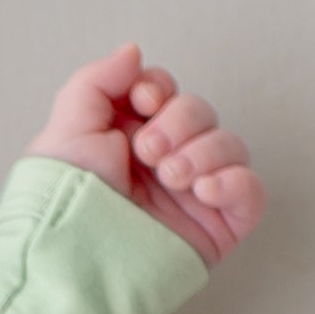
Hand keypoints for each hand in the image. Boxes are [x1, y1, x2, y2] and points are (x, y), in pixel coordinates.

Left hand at [22, 45, 259, 268]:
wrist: (75, 260)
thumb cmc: (63, 203)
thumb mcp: (67, 129)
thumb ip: (98, 81)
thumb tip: (133, 53)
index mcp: (127, 139)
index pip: (164, 93)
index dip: (159, 88)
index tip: (142, 101)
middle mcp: (161, 164)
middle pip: (199, 112)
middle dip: (178, 121)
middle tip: (148, 152)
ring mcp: (191, 195)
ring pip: (229, 145)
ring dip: (202, 151)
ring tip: (170, 177)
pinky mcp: (216, 226)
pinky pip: (250, 190)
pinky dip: (233, 181)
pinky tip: (203, 190)